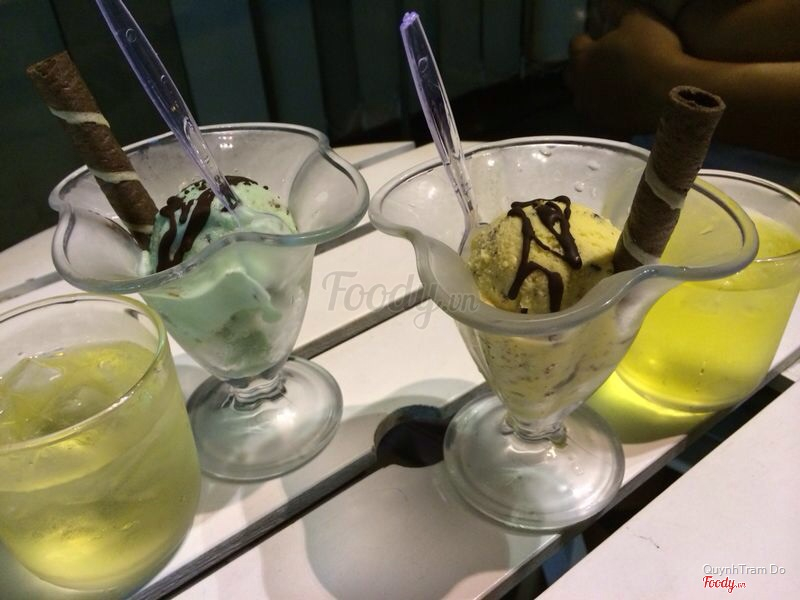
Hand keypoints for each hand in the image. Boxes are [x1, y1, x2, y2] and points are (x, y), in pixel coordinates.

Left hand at [567, 10, 687, 135]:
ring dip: (593, 92)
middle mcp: (580, 86)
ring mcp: (591, 110)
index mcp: (583, 57)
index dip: (588, 40)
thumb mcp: (640, 20)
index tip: (599, 38)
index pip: (576, 44)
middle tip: (601, 63)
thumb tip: (609, 6)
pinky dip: (609, 110)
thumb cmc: (653, 51)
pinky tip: (623, 105)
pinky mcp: (606, 127)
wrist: (670, 94)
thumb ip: (621, 12)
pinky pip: (602, 117)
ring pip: (584, 99)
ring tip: (612, 86)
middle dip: (583, 68)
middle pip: (572, 75)